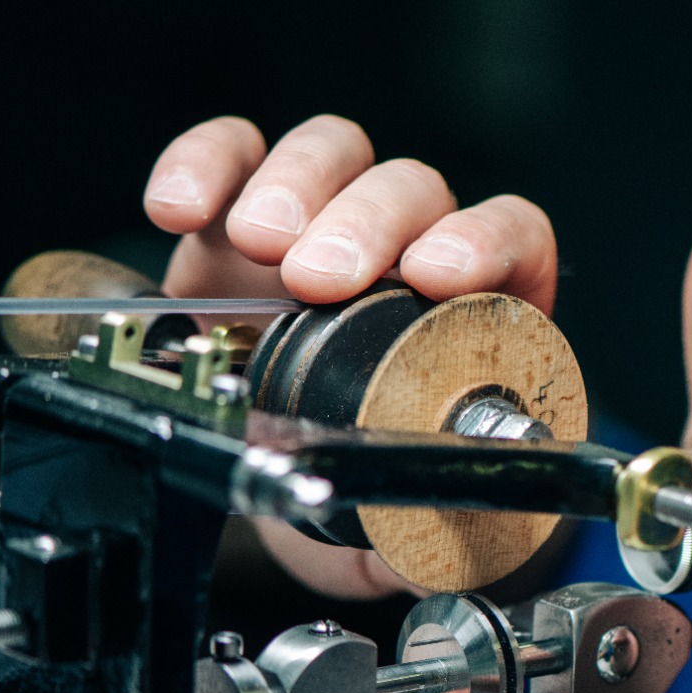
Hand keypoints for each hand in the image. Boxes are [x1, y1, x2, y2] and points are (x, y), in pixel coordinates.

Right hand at [141, 114, 561, 599]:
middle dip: (367, 223)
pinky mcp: (240, 215)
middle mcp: (408, 253)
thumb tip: (422, 539)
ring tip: (257, 245)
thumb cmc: (352, 497)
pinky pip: (234, 153)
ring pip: (334, 155)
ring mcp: (326, 225)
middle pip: (412, 189)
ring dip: (297, 186)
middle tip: (318, 281)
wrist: (275, 494)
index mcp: (475, 316)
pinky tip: (181, 211)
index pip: (510, 238)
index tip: (439, 275)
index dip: (484, 241)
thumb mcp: (394, 531)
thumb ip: (421, 534)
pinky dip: (207, 165)